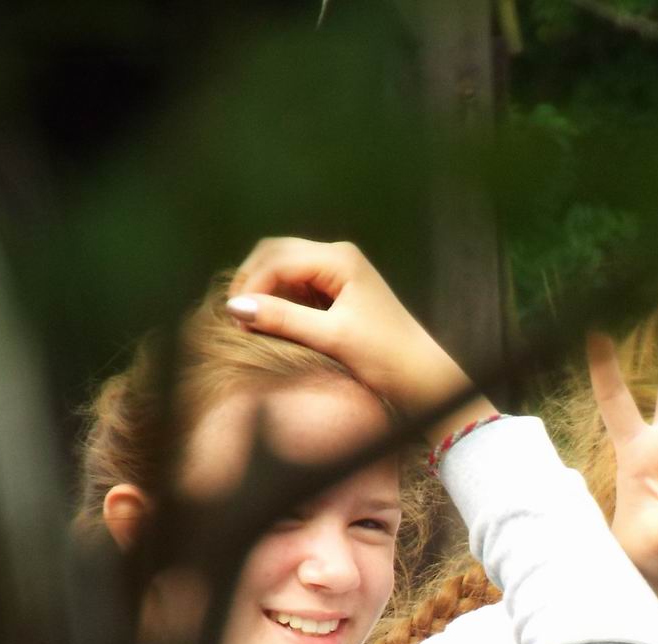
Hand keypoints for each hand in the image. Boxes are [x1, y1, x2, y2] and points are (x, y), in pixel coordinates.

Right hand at [226, 237, 493, 440]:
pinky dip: (278, 299)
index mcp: (339, 258)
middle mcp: (338, 256)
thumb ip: (284, 319)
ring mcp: (337, 271)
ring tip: (251, 324)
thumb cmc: (385, 356)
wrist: (423, 376)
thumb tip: (235, 308)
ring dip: (263, 290)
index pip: (276, 259)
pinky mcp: (337, 290)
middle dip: (251, 281)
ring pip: (282, 267)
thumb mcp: (331, 337)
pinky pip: (295, 285)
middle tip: (237, 318)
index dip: (250, 285)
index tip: (234, 319)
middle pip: (274, 253)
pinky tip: (272, 322)